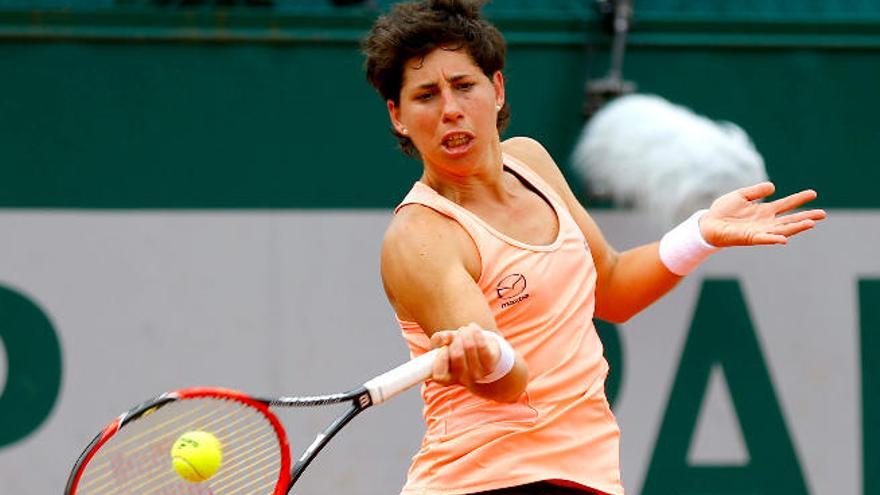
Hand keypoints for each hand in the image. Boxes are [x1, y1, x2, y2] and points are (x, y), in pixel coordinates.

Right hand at [429, 323, 499, 387]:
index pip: (440, 375)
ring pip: (469, 347)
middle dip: (456, 338)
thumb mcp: (444, 343)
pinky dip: (476, 332)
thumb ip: (438, 340)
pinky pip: (482, 345)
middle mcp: (462, 380)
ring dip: (466, 332)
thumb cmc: (457, 347)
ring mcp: (477, 374)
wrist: (481, 350)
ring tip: (465, 329)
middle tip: (457, 332)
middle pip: (457, 355)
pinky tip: (473, 328)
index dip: (441, 357)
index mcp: (447, 378)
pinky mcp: (490, 365)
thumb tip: (443, 338)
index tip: (444, 346)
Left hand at [700, 182, 826, 246]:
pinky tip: (784, 239)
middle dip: (806, 217)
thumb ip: (756, 191)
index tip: (813, 193)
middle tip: (823, 214)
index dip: (799, 199)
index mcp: (764, 211)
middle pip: (790, 219)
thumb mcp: (741, 196)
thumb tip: (773, 187)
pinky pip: (764, 239)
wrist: (708, 224)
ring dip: (796, 227)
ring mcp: (759, 231)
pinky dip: (773, 239)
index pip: (786, 204)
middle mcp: (765, 222)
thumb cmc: (723, 211)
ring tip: (811, 223)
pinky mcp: (750, 238)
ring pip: (782, 230)